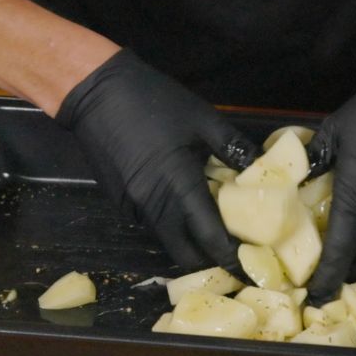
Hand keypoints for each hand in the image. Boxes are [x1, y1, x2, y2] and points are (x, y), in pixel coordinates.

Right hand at [55, 48, 258, 270]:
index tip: (250, 264)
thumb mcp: (203, 119)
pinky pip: (151, 225)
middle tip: (233, 250)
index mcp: (178, 187)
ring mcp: (132, 207)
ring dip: (190, 242)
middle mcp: (153, 207)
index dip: (231, 256)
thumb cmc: (154, 103)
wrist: (95, 92)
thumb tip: (260, 167)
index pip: (209, 238)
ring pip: (166, 241)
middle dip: (210, 259)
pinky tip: (184, 207)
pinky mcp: (120, 202)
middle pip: (184, 254)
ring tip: (214, 228)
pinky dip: (171, 224)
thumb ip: (234, 148)